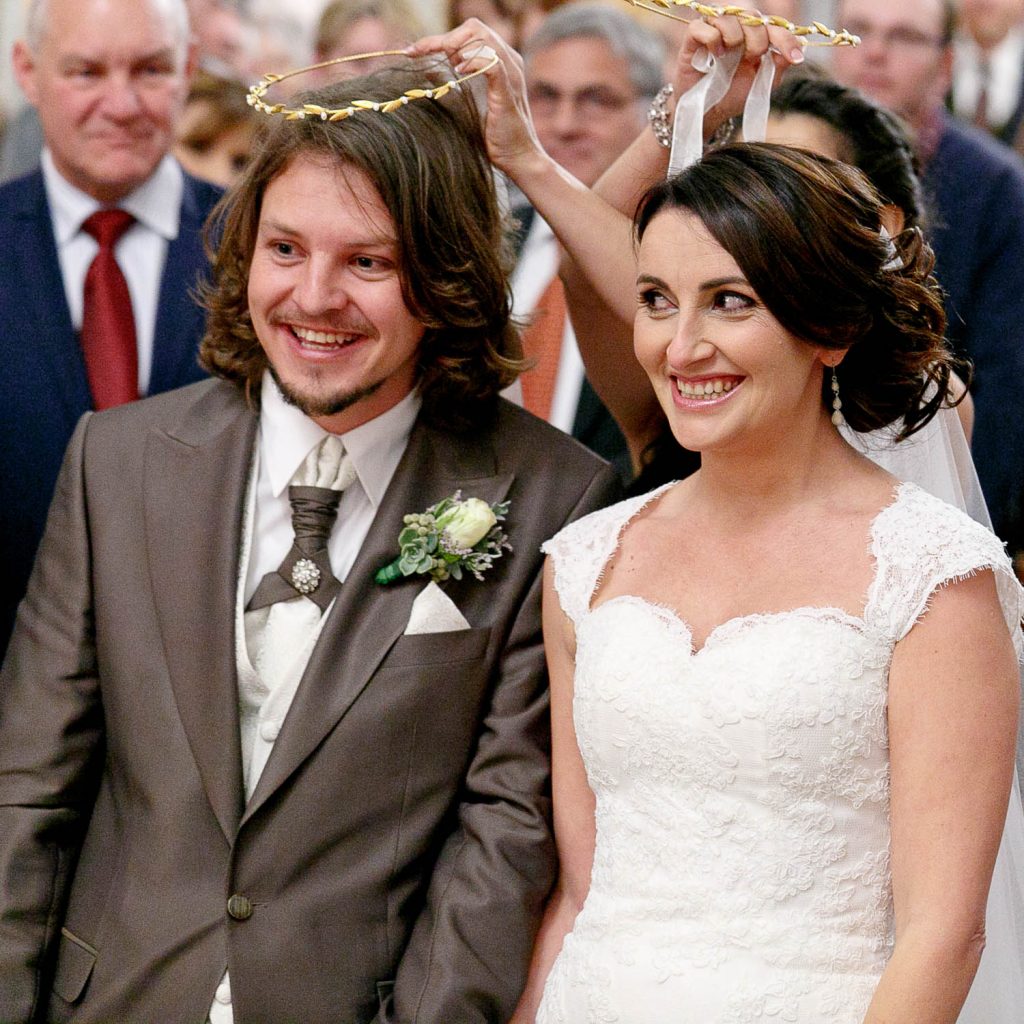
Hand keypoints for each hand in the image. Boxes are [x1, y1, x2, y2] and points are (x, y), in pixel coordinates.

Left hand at [406, 19, 548, 182]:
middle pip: (475, 29)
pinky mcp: (508, 91)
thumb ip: (452, 85)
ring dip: (456, 46)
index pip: (469, 34)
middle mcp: (508, 61)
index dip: (439, 38)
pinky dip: (473, 61)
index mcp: (499, 61)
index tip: (413, 50)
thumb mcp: (467, 105)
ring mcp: (511, 74)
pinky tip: (458, 70)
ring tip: (442, 63)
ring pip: (483, 39)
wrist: (518, 159)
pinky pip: (492, 63)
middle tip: (423, 54)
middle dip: (444, 38)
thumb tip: (427, 69)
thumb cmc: (494, 137)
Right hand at [669, 13, 805, 137]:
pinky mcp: (692, 39)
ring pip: (728, 15)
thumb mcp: (762, 83)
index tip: (796, 57)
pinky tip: (715, 55)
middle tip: (752, 58)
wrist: (708, 112)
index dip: (786, 38)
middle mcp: (736, 28)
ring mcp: (714, 31)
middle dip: (758, 38)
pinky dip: (712, 38)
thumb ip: (779, 64)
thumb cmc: (733, 96)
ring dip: (735, 35)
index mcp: (755, 36)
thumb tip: (799, 46)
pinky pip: (702, 26)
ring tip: (729, 57)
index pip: (774, 25)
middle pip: (752, 15)